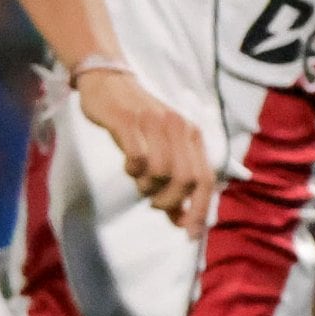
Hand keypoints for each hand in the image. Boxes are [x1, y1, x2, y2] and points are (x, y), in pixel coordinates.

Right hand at [77, 66, 214, 230]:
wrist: (109, 81)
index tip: (189, 233)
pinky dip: (133, 170)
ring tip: (138, 180)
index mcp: (192, 135)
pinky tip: (128, 166)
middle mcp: (179, 128)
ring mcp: (154, 123)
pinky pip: (137, 157)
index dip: (199, 210)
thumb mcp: (161, 147)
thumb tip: (181, 220)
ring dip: (148, 187)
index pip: (206, 179)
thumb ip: (173, 182)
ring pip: (161, 172)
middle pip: (186, 180)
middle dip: (170, 201)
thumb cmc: (137, 121)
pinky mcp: (128, 121)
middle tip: (154, 203)